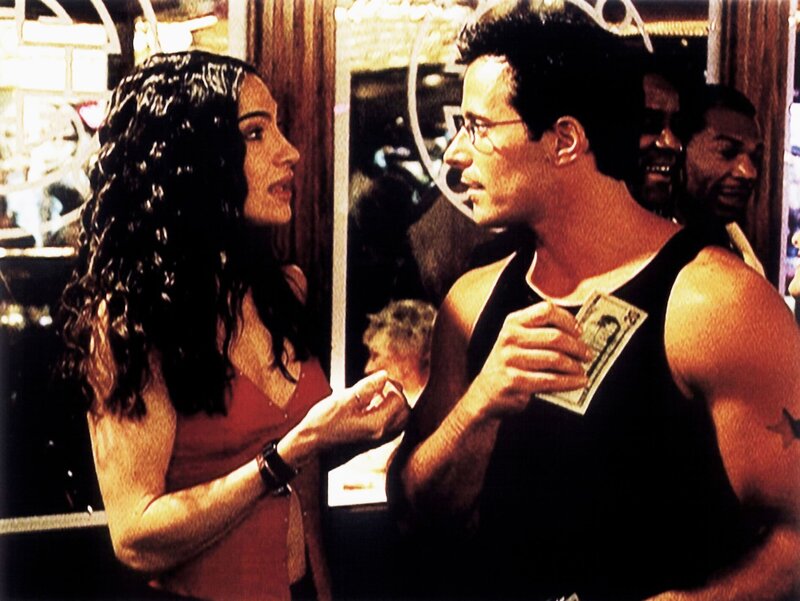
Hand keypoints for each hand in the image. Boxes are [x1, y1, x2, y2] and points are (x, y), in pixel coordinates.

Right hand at [295, 370, 409, 451]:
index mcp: (377, 424)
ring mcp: (376, 441)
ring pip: (398, 422)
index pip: (399, 401)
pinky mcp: (370, 443)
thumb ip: (367, 387)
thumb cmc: (323, 423)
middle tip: (382, 386)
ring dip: (393, 406)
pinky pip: (389, 428)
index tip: (378, 381)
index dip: (391, 386)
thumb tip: (384, 376)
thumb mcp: (344, 399)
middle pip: (404, 413)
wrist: (310, 446)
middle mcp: (381, 435)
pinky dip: (386, 415)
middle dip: (397, 396)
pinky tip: (370, 408)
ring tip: (377, 396)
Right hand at [464, 301, 591, 418]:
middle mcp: (509, 338)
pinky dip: (569, 382)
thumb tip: (578, 333)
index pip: (546, 311)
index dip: (567, 320)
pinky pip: (550, 380)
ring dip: (575, 366)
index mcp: (512, 323)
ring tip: (583, 370)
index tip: (579, 332)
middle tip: (587, 354)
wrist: (487, 393)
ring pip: (555, 359)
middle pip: (555, 336)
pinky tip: (578, 382)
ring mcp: (511, 360)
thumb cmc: (511, 364)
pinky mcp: (515, 381)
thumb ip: (540, 332)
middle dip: (577, 347)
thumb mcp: (517, 340)